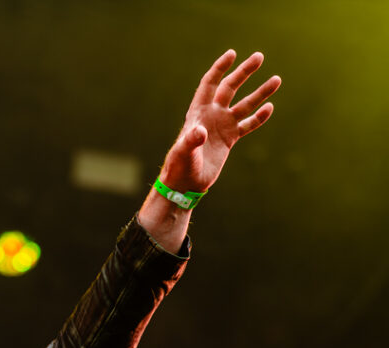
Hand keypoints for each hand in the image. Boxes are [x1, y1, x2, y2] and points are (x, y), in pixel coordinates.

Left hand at [161, 49, 281, 192]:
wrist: (185, 183)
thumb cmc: (179, 167)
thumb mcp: (184, 152)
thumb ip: (191, 140)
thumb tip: (200, 132)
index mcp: (198, 112)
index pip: (210, 84)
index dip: (220, 68)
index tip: (232, 54)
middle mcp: (211, 115)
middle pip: (229, 88)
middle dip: (243, 72)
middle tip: (259, 56)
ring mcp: (221, 126)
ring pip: (244, 104)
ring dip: (260, 93)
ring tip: (277, 79)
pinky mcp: (229, 139)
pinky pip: (247, 124)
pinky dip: (258, 117)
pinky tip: (270, 108)